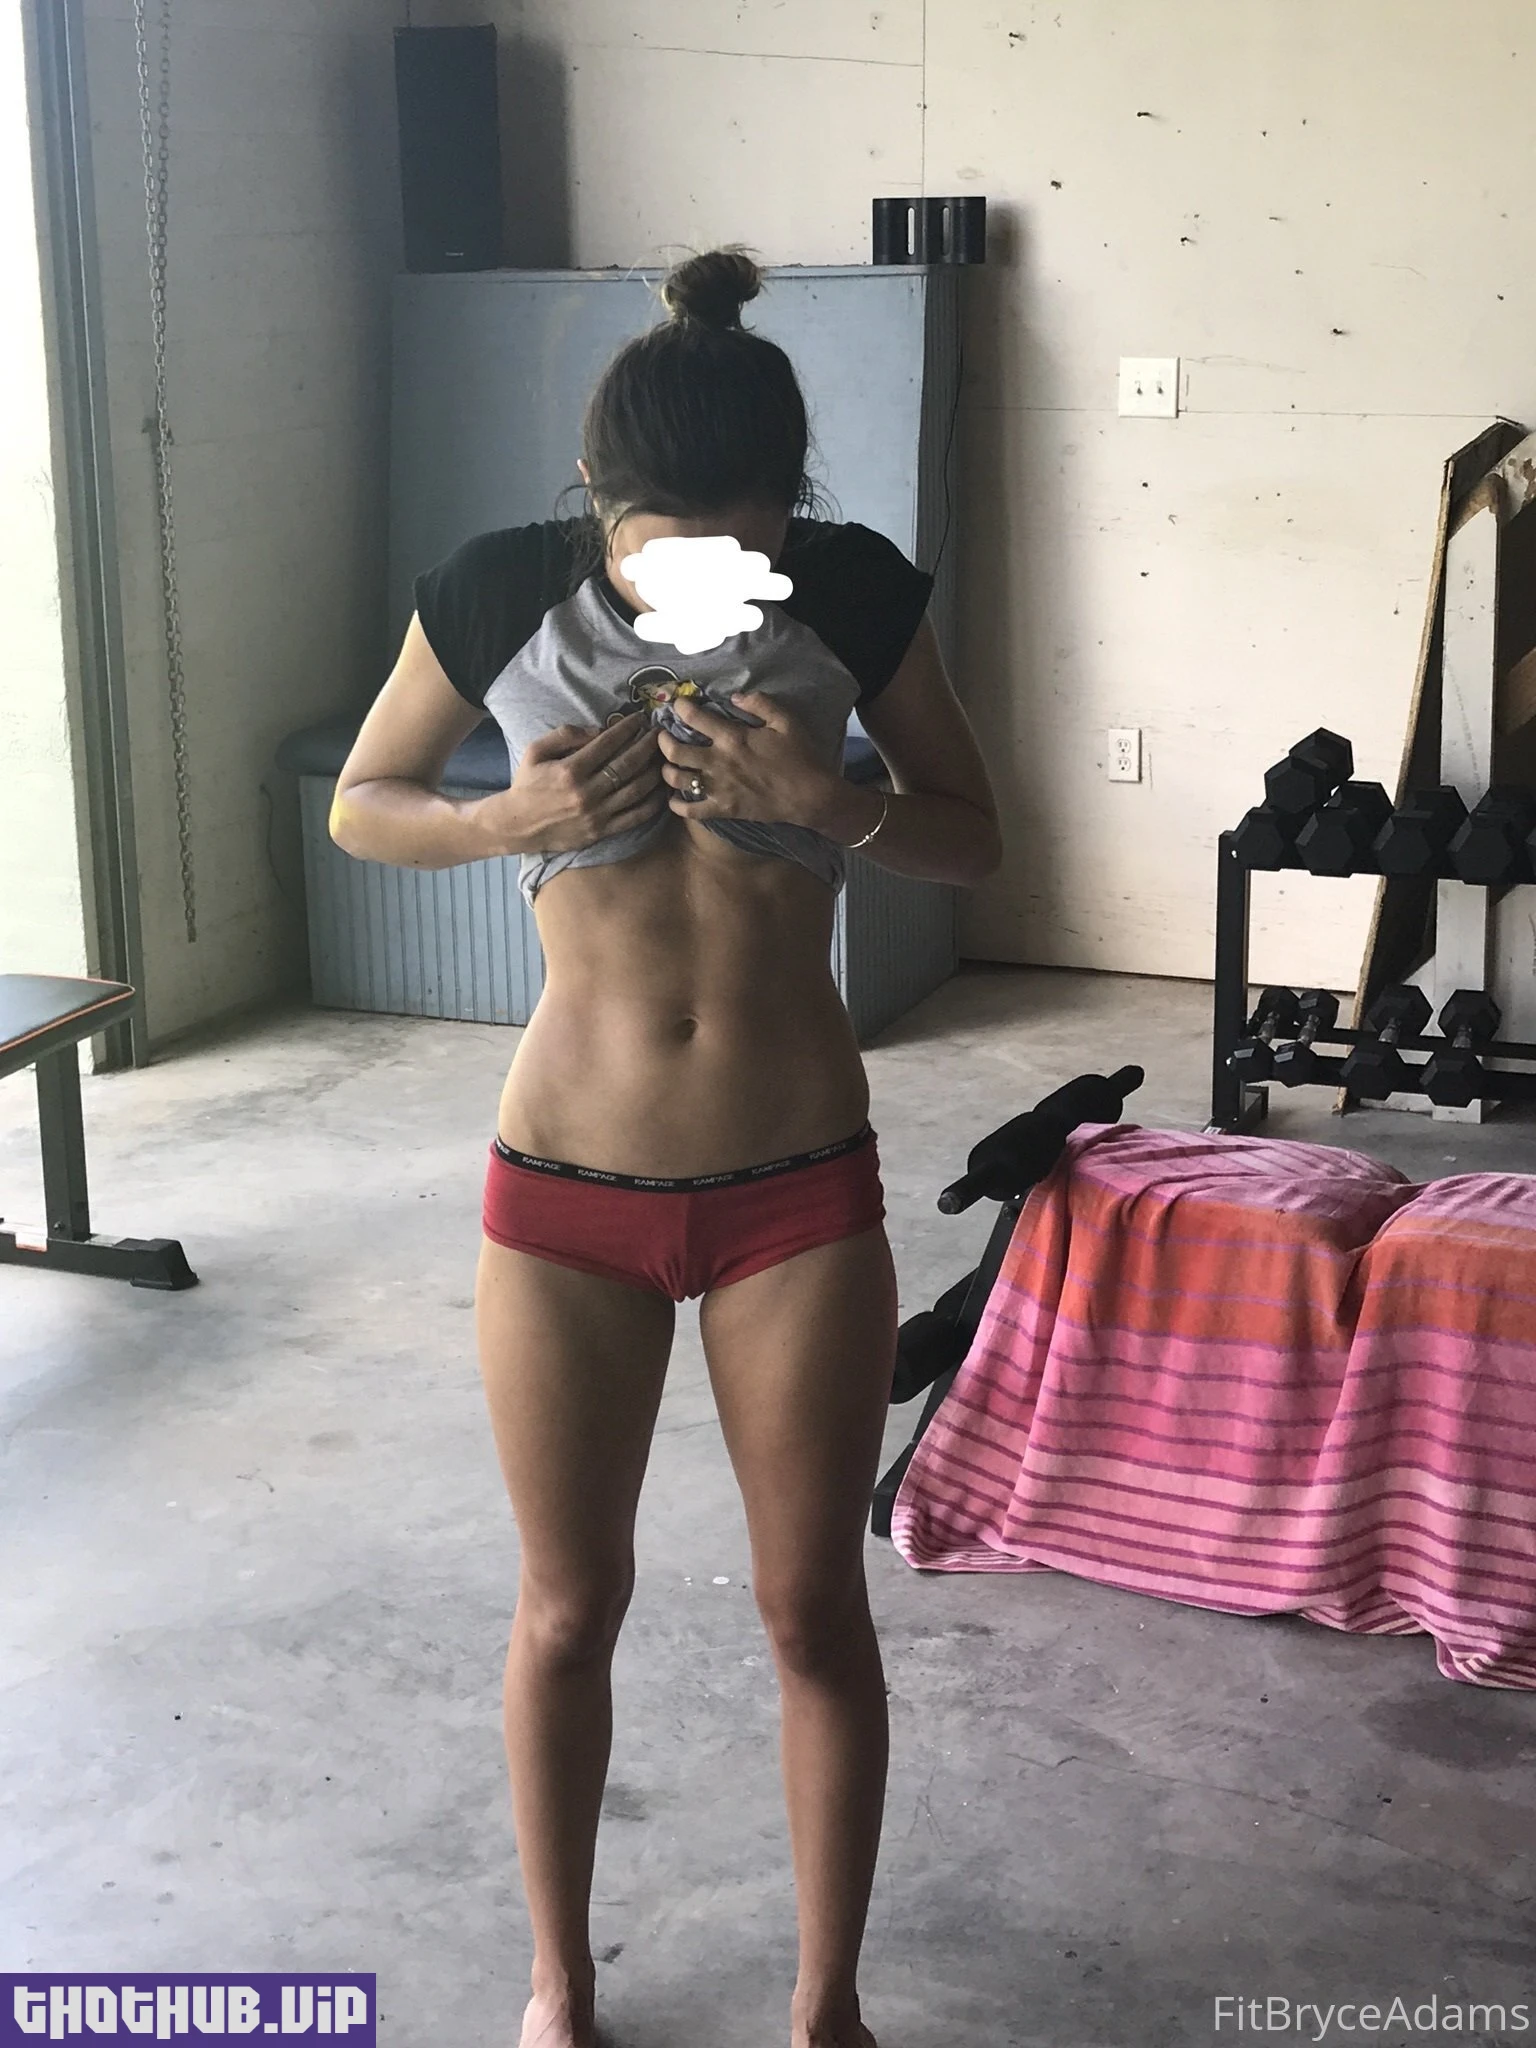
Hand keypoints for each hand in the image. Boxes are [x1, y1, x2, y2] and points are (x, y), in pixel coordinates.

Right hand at [476, 711, 667, 855]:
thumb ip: (564, 735)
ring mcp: (597, 814)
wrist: (519, 826)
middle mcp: (586, 792)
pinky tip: (661, 789)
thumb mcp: (535, 751)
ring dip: (655, 771)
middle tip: (659, 734)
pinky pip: (635, 817)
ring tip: (664, 757)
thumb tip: (598, 729)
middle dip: (647, 745)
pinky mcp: (602, 831)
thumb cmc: (527, 784)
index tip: (639, 718)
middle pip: (627, 765)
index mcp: (570, 770)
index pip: (607, 743)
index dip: (627, 728)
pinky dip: (652, 803)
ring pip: (636, 790)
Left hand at [656, 689, 835, 826]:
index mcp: (732, 738)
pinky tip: (673, 797)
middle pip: (674, 750)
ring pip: (676, 779)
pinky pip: (689, 810)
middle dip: (662, 740)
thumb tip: (734, 697)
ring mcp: (718, 788)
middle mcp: (718, 762)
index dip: (680, 707)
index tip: (677, 705)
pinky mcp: (722, 809)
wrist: (810, 796)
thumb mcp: (785, 721)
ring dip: (665, 769)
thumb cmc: (799, 756)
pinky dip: (676, 805)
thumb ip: (759, 704)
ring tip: (668, 764)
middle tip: (663, 735)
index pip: (694, 718)